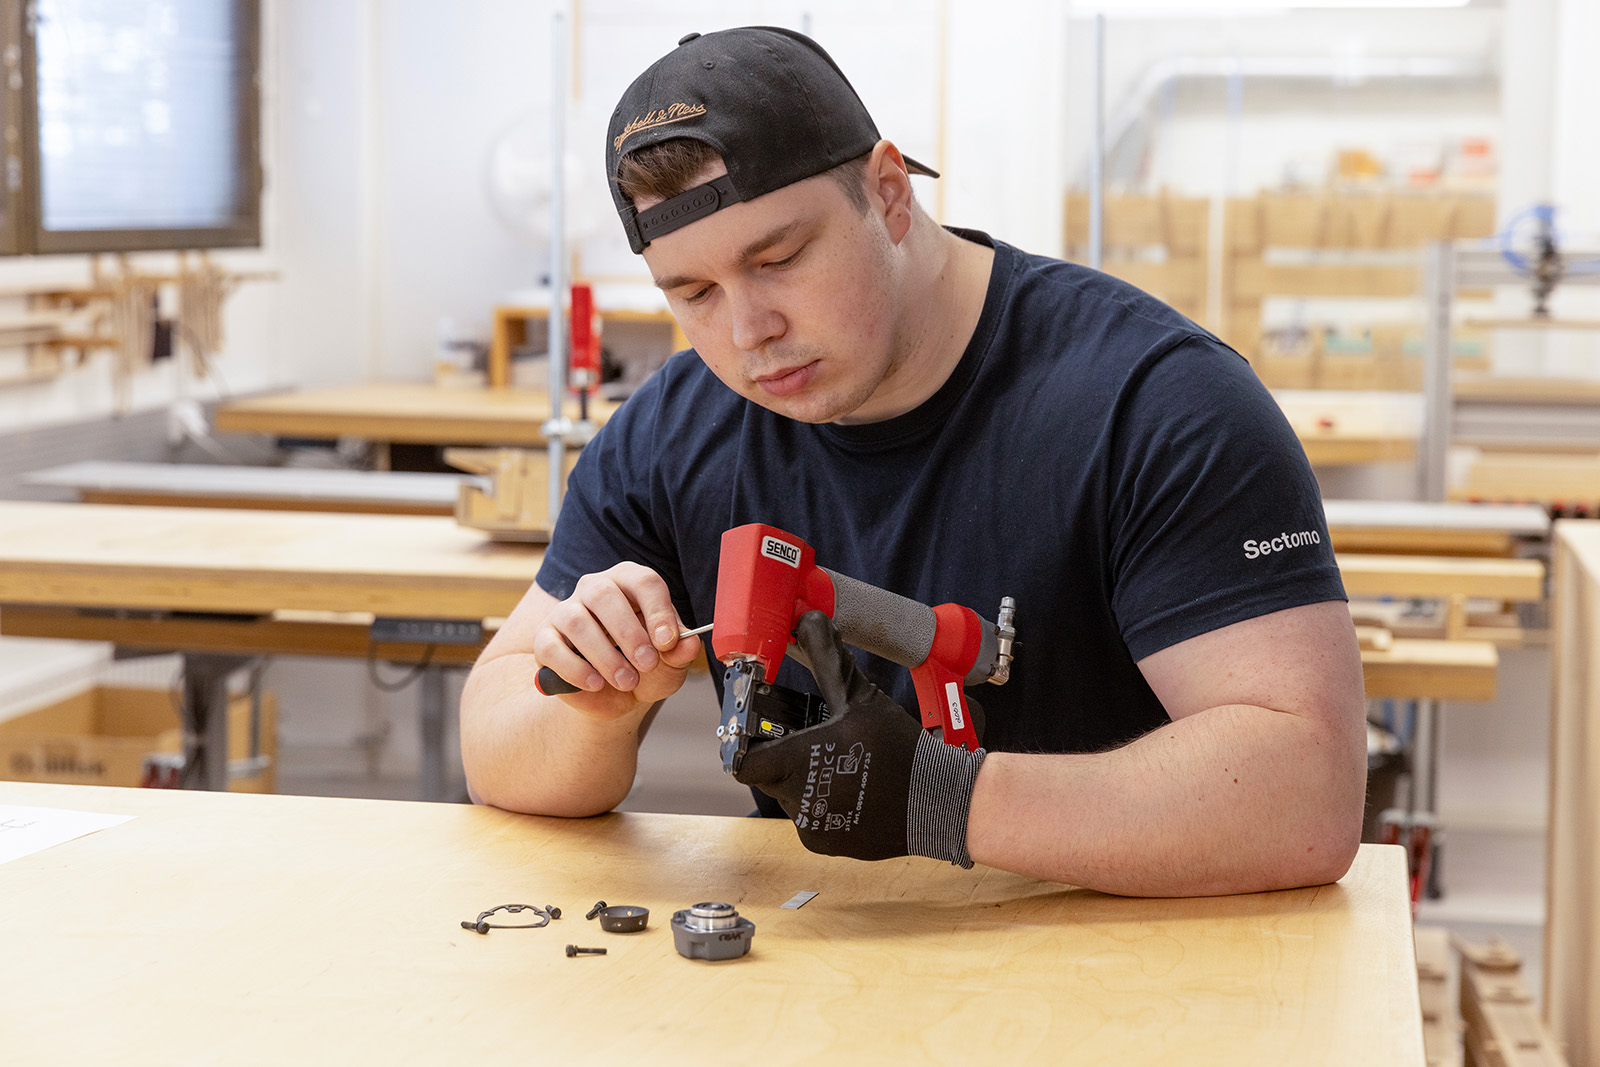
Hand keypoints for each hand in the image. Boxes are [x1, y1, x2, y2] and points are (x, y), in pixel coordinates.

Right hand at [531, 562, 701, 719]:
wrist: (615, 698)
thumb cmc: (645, 668)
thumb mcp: (670, 663)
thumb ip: (680, 652)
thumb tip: (690, 644)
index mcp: (630, 582)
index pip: (643, 582)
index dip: (658, 612)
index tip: (668, 643)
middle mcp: (594, 589)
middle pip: (603, 594)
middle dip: (628, 633)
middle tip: (646, 663)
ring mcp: (565, 612)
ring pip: (576, 621)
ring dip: (605, 656)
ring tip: (626, 681)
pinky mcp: (545, 639)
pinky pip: (551, 648)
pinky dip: (575, 669)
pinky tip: (596, 684)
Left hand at [733, 611, 986, 865]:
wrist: (939, 802)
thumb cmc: (898, 748)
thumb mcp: (861, 697)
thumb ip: (828, 660)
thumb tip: (810, 620)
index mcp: (795, 764)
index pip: (743, 761)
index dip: (749, 745)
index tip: (765, 733)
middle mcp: (797, 800)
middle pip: (769, 775)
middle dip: (785, 757)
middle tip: (814, 741)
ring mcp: (811, 826)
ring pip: (790, 797)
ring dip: (805, 781)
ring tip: (840, 764)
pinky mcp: (827, 844)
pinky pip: (811, 819)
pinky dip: (824, 805)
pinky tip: (852, 789)